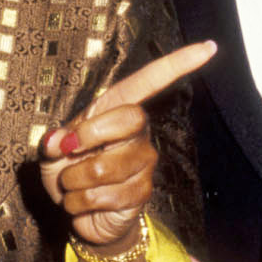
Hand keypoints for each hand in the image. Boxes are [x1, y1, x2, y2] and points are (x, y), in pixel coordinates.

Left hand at [40, 42, 215, 248]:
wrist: (77, 213)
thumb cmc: (69, 172)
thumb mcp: (52, 151)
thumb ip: (53, 140)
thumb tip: (59, 140)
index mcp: (116, 111)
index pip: (148, 83)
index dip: (177, 65)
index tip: (208, 48)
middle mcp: (137, 133)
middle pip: (130, 119)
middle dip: (90, 136)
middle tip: (68, 151)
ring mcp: (144, 162)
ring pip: (106, 167)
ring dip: (74, 180)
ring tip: (72, 185)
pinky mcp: (141, 192)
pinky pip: (106, 195)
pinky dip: (80, 202)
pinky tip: (83, 202)